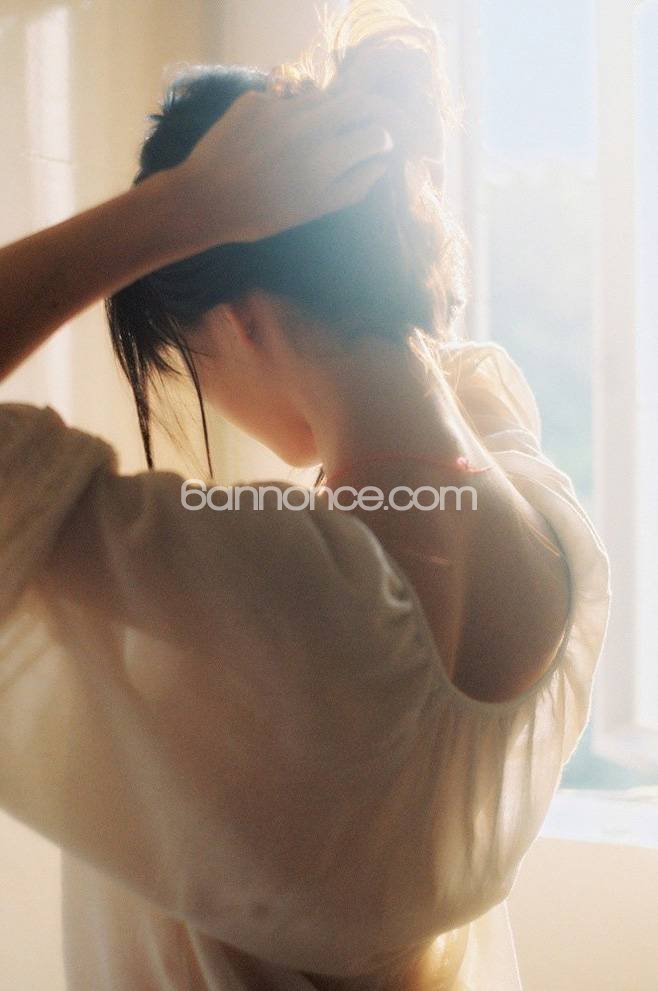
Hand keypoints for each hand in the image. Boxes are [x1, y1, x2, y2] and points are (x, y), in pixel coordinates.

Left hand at [174, 84, 399, 244]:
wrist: (205, 199)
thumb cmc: (262, 214)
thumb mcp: (313, 209)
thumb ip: (353, 185)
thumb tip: (381, 163)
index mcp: (327, 157)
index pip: (377, 132)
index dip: (385, 139)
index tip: (382, 146)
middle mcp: (309, 124)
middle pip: (358, 100)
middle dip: (376, 109)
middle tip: (376, 121)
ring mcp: (282, 107)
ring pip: (322, 97)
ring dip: (332, 112)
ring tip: (322, 134)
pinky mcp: (257, 100)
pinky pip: (286, 100)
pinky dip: (293, 115)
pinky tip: (278, 139)